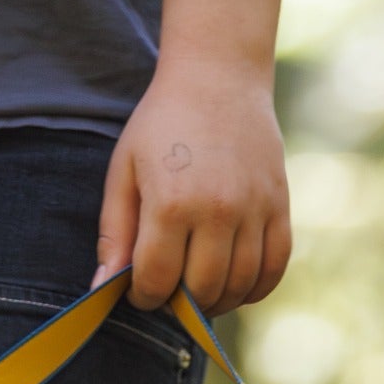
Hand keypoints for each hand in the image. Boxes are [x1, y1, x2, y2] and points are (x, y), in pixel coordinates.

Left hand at [93, 56, 291, 314]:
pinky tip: (236, 285)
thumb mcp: (124, 171)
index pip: (158, 279)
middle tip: (171, 294)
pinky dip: (256, 288)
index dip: (145, 297)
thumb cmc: (162, 125)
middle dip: (181, 304)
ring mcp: (254, 211)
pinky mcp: (279, 208)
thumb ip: (115, 232)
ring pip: (240, 286)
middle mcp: (217, 211)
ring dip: (218, 301)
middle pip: (201, 289)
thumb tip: (104, 287)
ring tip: (201, 292)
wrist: (219, 79)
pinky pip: (274, 269)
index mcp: (170, 202)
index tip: (141, 294)